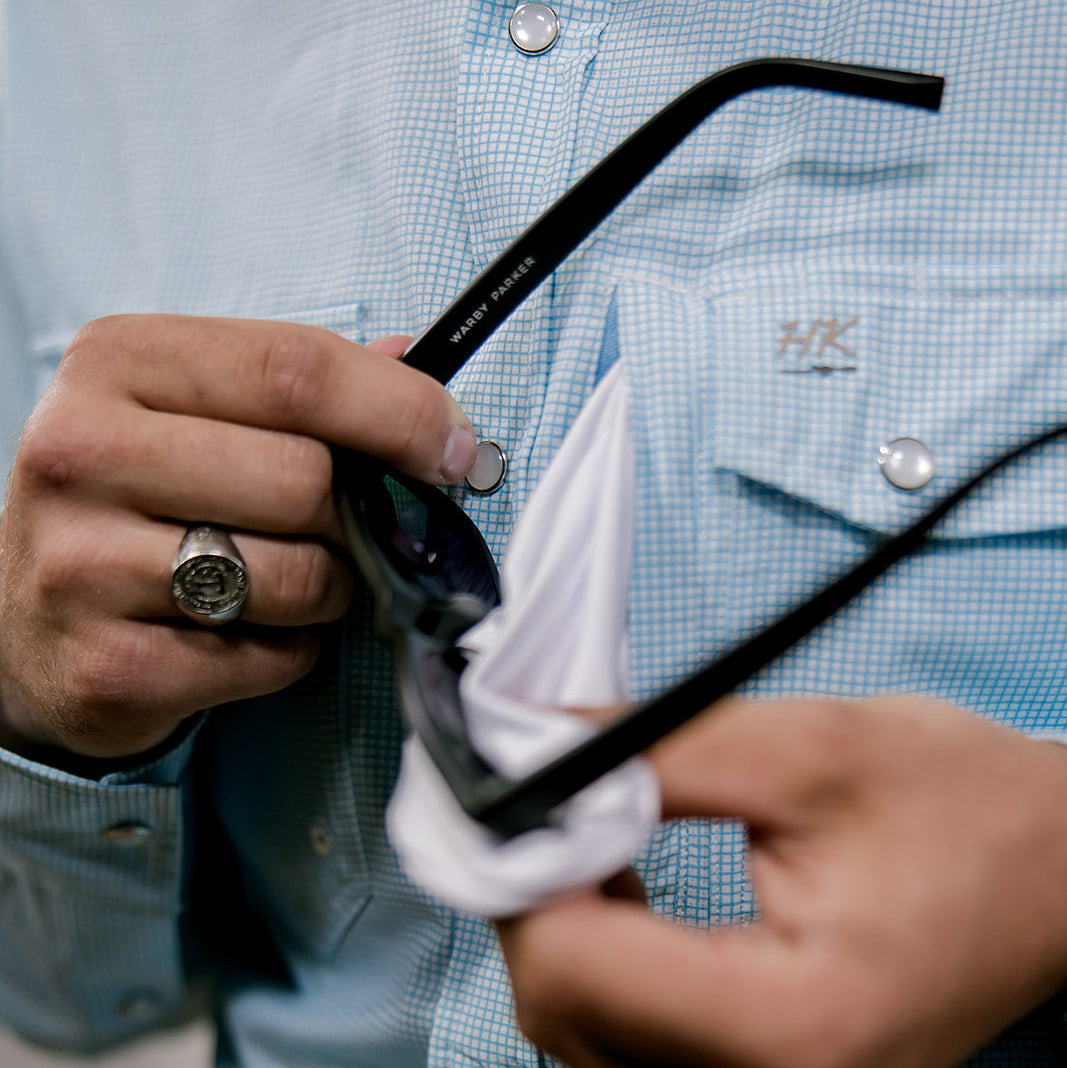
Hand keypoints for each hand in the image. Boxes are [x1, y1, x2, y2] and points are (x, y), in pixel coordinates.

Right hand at [0, 314, 475, 761]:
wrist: (28, 624)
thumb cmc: (145, 500)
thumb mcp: (204, 410)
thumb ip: (306, 381)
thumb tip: (414, 359)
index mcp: (120, 362)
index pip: (298, 370)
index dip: (402, 412)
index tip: (451, 449)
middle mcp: (81, 450)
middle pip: (305, 478)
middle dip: (354, 515)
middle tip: (342, 529)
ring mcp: (80, 563)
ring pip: (296, 576)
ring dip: (327, 589)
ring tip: (284, 581)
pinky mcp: (104, 664)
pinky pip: (267, 656)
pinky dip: (287, 652)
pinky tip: (243, 634)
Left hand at [498, 697, 1066, 1067]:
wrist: (1052, 865)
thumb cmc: (959, 803)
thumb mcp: (805, 747)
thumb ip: (654, 749)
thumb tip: (533, 749)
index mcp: (792, 1026)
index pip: (576, 971)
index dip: (524, 871)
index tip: (520, 788)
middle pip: (562, 1010)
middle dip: (534, 893)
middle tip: (555, 799)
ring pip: (579, 1031)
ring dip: (563, 923)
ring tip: (598, 833)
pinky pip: (624, 1038)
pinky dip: (601, 956)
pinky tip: (625, 885)